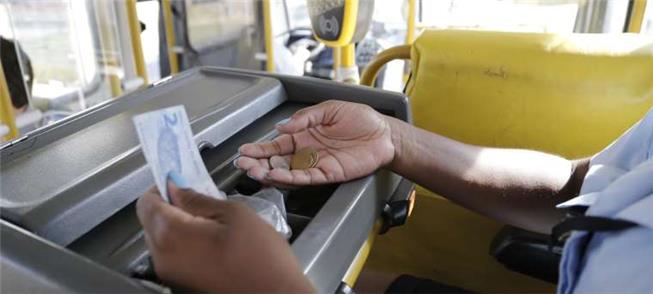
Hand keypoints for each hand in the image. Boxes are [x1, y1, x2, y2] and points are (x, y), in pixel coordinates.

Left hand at [136, 183, 313, 292]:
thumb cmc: (261, 255)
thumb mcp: (234, 214)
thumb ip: (198, 199)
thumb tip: (175, 187)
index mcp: (171, 234)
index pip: (147, 202)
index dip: (164, 187)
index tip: (185, 181)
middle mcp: (161, 257)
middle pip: (151, 221)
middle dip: (171, 206)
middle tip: (204, 201)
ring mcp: (169, 274)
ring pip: (160, 239)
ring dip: (179, 225)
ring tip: (212, 224)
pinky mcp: (179, 285)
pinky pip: (172, 256)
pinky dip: (184, 244)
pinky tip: (212, 243)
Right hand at [235, 100, 394, 185]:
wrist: (384, 134)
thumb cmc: (361, 119)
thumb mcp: (329, 109)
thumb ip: (305, 118)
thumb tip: (281, 125)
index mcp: (304, 135)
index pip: (277, 144)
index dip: (260, 148)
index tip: (244, 151)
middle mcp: (307, 152)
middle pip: (277, 161)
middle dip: (259, 163)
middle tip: (243, 164)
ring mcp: (316, 164)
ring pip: (287, 172)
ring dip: (270, 173)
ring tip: (254, 172)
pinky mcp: (328, 174)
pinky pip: (306, 179)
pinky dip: (290, 179)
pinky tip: (277, 177)